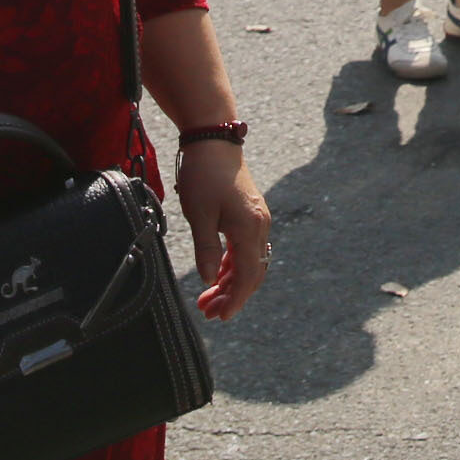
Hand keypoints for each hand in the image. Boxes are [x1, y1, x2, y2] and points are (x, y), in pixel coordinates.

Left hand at [176, 141, 270, 322]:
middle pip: (252, 272)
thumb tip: (208, 280)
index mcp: (250, 228)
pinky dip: (232, 265)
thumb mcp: (199, 214)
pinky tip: (216, 275)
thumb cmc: (204, 175)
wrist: (214, 141)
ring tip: (208, 299)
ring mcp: (257, 219)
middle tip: (208, 313)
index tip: (220, 318)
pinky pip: (245, 248)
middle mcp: (260, 226)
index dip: (235, 300)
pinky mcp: (250, 214)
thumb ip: (206, 249)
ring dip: (230, 282)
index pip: (247, 275)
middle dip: (232, 296)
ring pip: (249, 261)